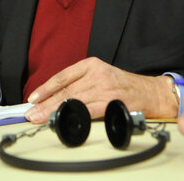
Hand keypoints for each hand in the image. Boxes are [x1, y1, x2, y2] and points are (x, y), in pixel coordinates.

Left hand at [24, 57, 176, 122]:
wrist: (152, 93)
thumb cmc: (125, 86)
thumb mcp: (101, 75)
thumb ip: (81, 82)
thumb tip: (56, 97)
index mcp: (92, 65)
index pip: (63, 76)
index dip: (46, 88)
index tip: (33, 98)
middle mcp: (97, 74)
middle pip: (66, 90)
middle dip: (45, 102)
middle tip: (31, 112)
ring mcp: (105, 88)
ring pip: (74, 100)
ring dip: (55, 111)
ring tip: (40, 118)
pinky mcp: (112, 102)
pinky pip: (88, 110)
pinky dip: (74, 115)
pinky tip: (63, 119)